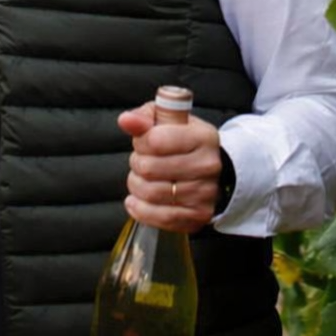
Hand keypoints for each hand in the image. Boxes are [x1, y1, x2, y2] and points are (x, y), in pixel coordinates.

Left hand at [119, 102, 221, 232]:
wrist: (209, 170)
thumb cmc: (183, 142)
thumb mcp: (167, 120)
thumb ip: (144, 117)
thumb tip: (126, 120)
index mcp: (202, 137)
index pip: (156, 140)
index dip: (141, 141)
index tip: (144, 142)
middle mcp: (207, 165)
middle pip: (149, 168)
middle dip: (137, 164)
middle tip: (142, 161)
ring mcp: (204, 193)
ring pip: (150, 193)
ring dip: (136, 186)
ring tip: (142, 179)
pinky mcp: (198, 215)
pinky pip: (159, 217)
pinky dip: (140, 209)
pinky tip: (137, 200)